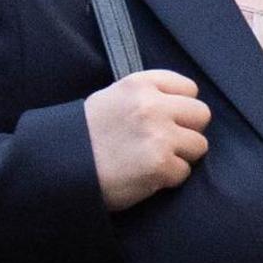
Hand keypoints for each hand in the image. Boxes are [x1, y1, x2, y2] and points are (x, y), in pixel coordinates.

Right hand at [85, 72, 208, 209]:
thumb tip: (180, 105)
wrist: (60, 165)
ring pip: (199, 145)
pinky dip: (169, 178)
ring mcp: (159, 135)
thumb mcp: (113, 99)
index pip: (189, 88)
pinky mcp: (161, 165)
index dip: (182, 106)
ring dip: (181, 156)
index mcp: (139, 85)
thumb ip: (147, 97)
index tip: (168, 118)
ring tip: (153, 158)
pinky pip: (185, 172)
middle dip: (188, 130)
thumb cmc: (87, 134)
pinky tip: (146, 174)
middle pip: (202, 114)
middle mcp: (152, 106)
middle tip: (166, 142)